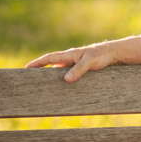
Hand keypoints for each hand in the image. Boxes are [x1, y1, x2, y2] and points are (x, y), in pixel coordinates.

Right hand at [25, 36, 140, 81]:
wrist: (115, 53)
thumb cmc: (102, 55)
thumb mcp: (90, 62)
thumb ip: (78, 70)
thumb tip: (66, 80)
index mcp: (69, 55)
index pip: (49, 58)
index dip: (37, 63)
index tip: (25, 68)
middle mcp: (70, 59)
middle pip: (51, 65)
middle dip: (41, 71)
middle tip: (29, 80)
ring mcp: (75, 64)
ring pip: (60, 71)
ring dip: (52, 77)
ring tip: (43, 87)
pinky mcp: (82, 69)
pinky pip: (69, 74)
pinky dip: (64, 80)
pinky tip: (62, 88)